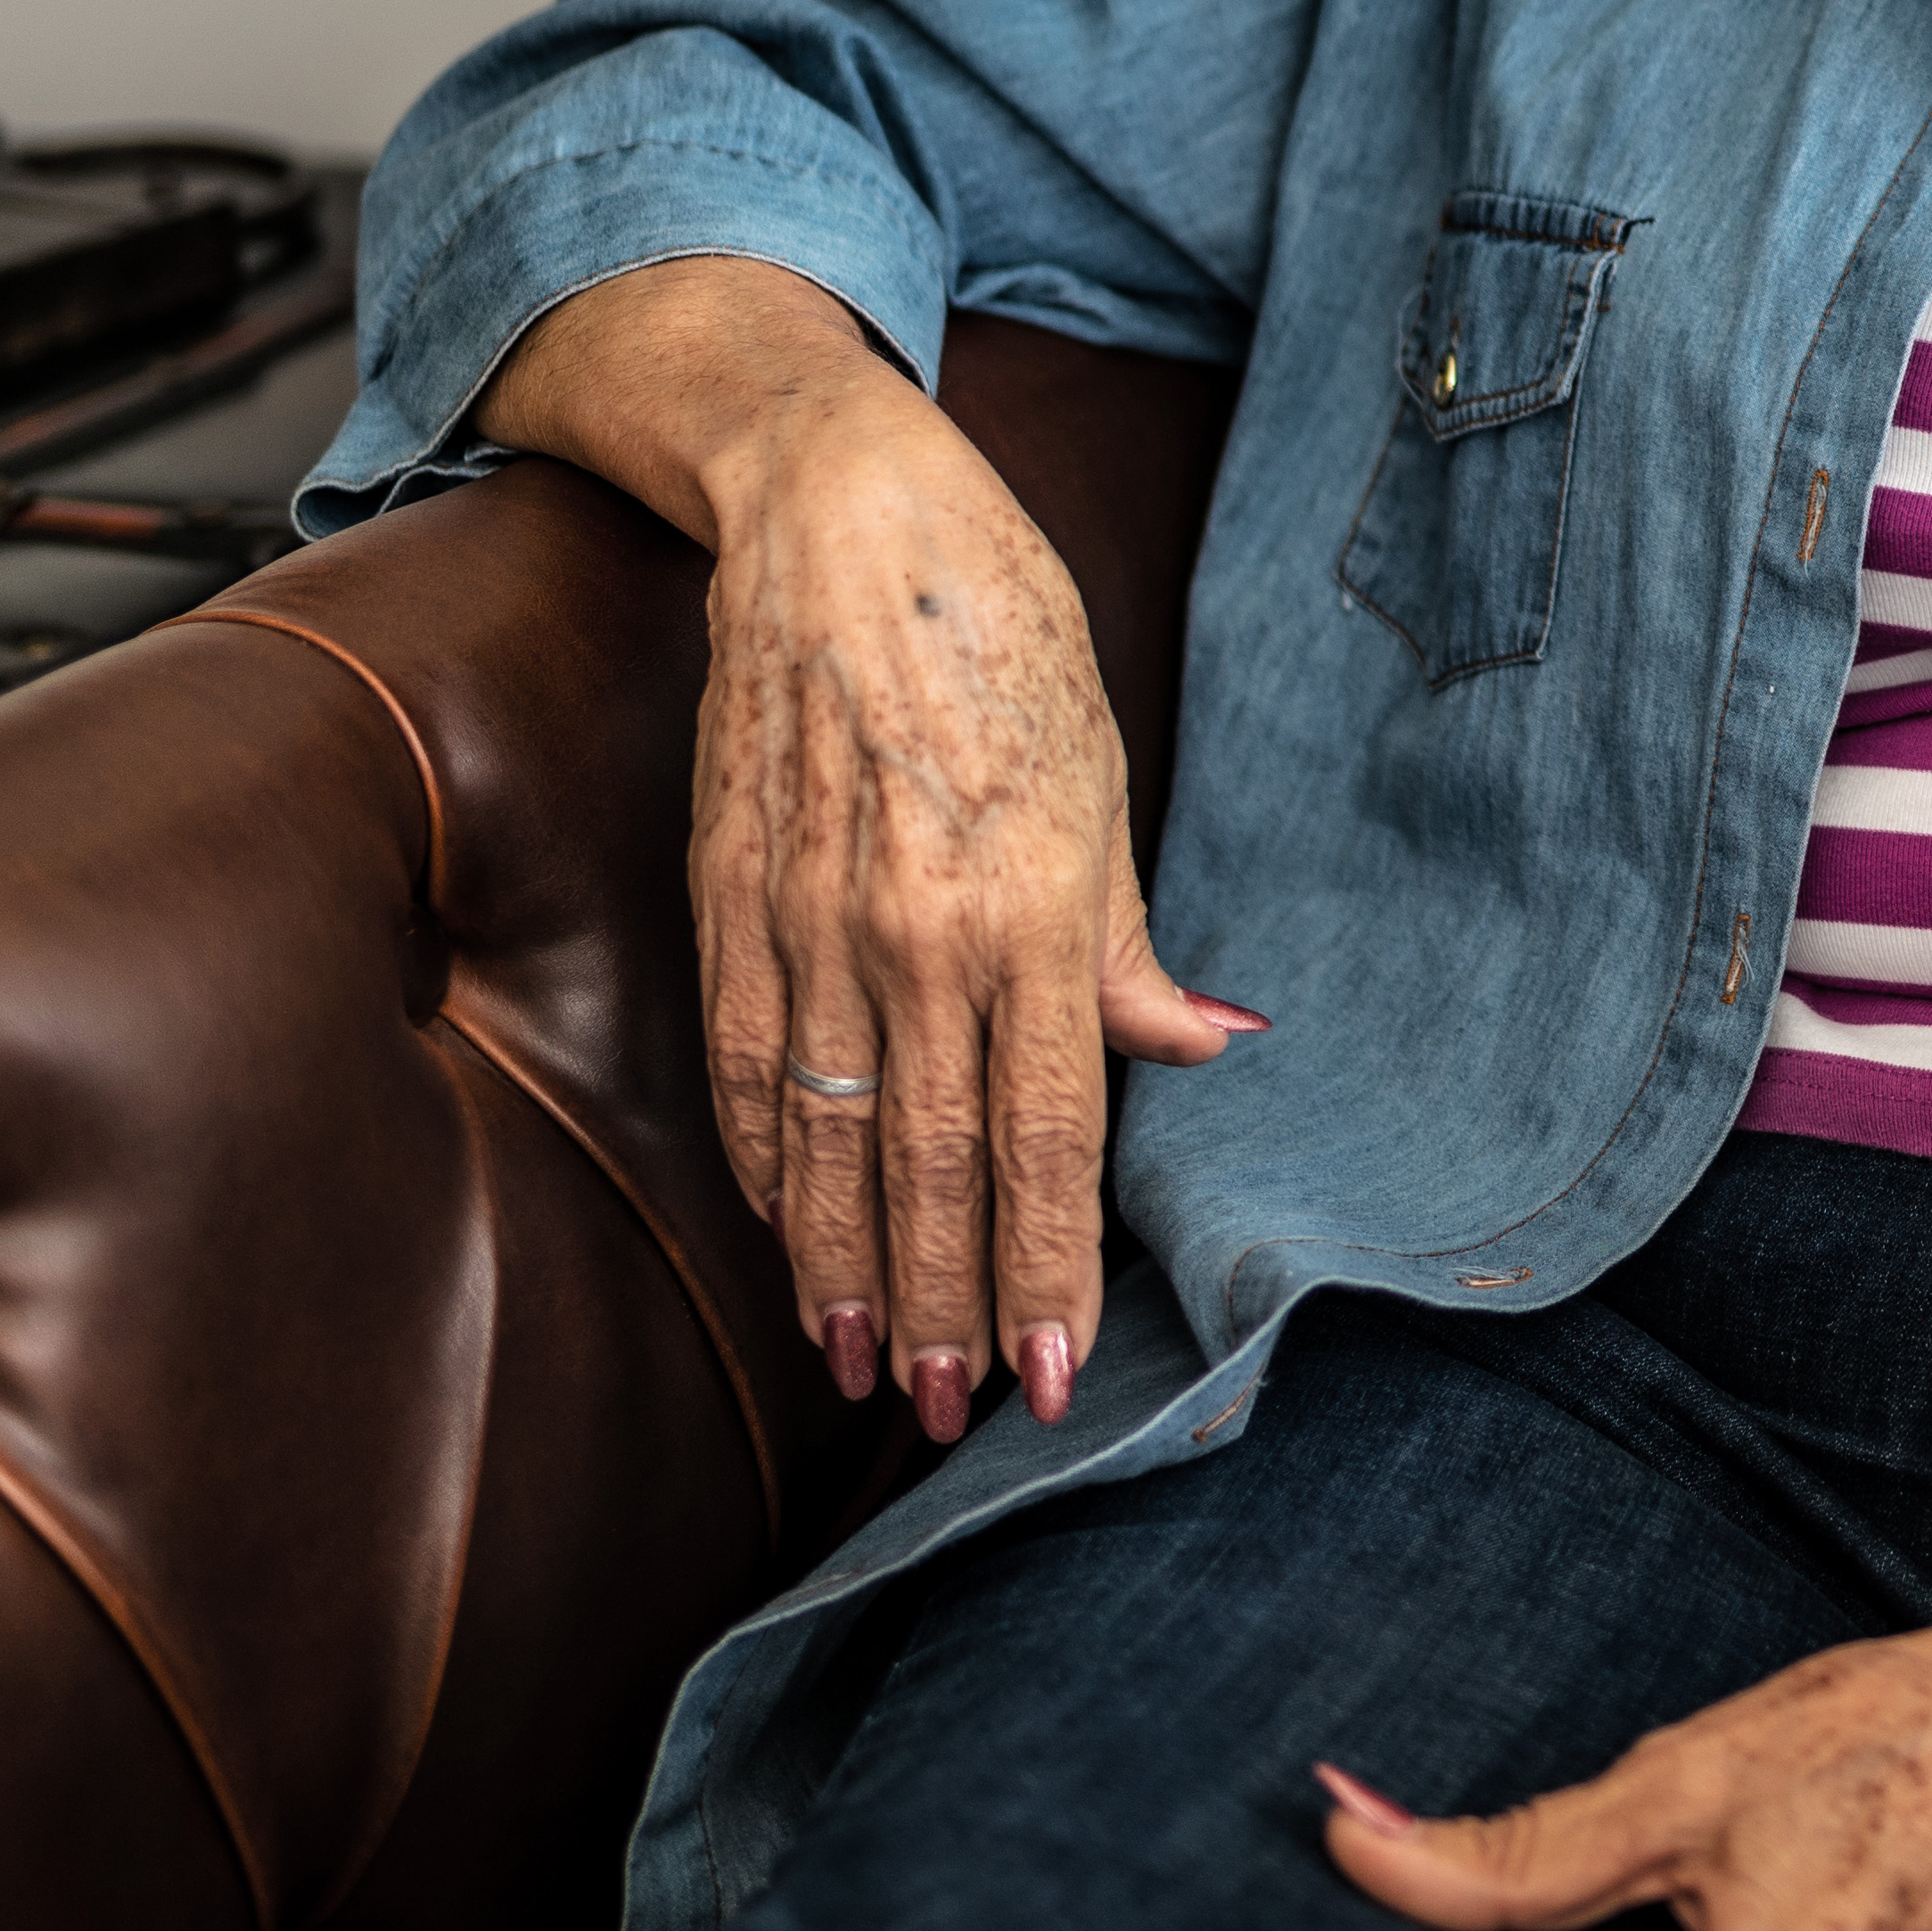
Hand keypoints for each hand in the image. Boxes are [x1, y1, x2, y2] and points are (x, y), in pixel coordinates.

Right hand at [486, 258, 1253, 1440]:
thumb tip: (1203, 1049)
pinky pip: (748, 1064)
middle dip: (940, 1307)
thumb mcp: (1102, 775)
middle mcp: (910, 934)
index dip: (1041, 1271)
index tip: (1048, 1375)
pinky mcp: (728, 895)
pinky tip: (786, 1227)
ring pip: (824, 1143)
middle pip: (926, 1169)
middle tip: (945, 1413)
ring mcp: (806, 921)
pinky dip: (766, 1160)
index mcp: (1024, 909)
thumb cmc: (999, 630)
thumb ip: (1126, 940)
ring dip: (841, 1268)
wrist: (839, 517)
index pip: (1037, 1140)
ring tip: (860, 1366)